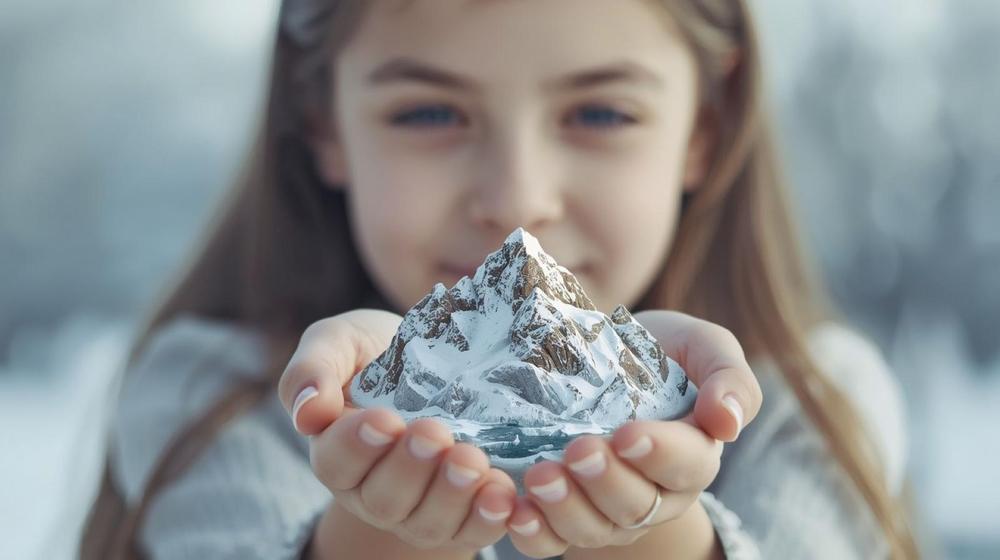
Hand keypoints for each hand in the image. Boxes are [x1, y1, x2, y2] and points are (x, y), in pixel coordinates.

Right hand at [277, 310, 516, 551]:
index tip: (385, 419)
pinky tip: (503, 494)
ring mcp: (418, 510)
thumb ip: (313, 368)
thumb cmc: (382, 354)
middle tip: (434, 432)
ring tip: (472, 461)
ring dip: (451, 496)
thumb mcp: (340, 343)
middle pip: (383, 498)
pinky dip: (487, 518)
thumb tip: (309, 410)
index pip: (337, 459)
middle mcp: (372, 490)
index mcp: (337, 451)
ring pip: (427, 522)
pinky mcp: (462, 518)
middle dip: (410, 468)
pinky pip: (472, 531)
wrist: (444, 364)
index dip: (358, 444)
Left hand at [506, 310, 761, 557]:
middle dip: (605, 481)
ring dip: (564, 508)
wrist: (598, 361)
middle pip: (636, 505)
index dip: (659, 454)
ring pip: (593, 529)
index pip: (687, 464)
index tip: (627, 434)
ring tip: (539, 477)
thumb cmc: (657, 354)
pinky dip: (532, 532)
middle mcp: (655, 494)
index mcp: (693, 455)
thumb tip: (727, 422)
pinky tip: (514, 509)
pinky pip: (550, 541)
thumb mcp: (702, 346)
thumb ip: (728, 377)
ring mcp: (608, 512)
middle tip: (577, 452)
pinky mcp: (564, 518)